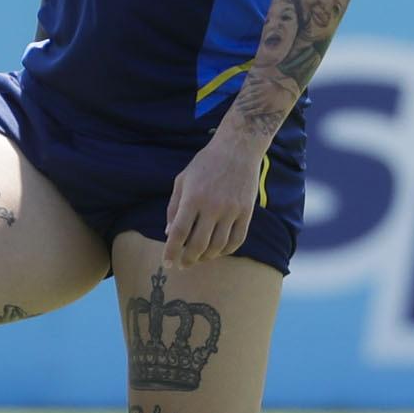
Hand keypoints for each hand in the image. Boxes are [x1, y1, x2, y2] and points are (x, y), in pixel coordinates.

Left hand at [165, 126, 266, 268]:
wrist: (238, 148)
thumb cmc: (206, 162)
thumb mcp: (183, 179)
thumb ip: (173, 206)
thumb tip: (168, 233)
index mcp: (193, 197)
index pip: (178, 232)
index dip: (171, 251)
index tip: (167, 263)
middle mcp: (212, 206)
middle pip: (198, 244)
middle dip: (188, 259)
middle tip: (183, 265)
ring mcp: (232, 210)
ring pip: (218, 246)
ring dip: (206, 257)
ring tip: (199, 259)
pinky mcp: (246, 212)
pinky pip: (237, 240)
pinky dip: (226, 251)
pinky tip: (218, 251)